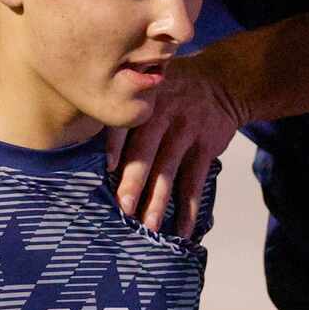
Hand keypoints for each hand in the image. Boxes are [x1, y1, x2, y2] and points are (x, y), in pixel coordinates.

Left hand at [108, 58, 241, 237]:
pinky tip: (182, 229)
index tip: (109, 168)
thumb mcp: (149, 84)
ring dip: (159, 201)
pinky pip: (196, 182)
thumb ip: (124, 106)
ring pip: (170, 171)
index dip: (117, 145)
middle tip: (124, 208)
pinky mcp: (207, 147)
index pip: (127, 123)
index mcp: (145, 101)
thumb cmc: (173, 89)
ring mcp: (187, 132)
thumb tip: (87, 140)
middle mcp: (165, 115)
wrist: (222, 80)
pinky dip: (189, 208)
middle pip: (147, 151)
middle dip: (135, 182)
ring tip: (149, 227)